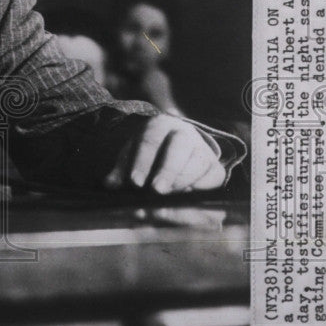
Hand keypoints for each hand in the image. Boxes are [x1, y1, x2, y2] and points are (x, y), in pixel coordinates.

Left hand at [103, 114, 225, 193]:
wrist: (177, 149)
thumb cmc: (149, 155)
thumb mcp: (133, 157)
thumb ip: (121, 170)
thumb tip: (109, 184)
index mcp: (159, 125)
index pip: (150, 140)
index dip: (142, 161)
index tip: (135, 182)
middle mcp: (184, 133)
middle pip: (178, 148)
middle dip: (167, 170)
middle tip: (156, 190)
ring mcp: (202, 149)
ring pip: (198, 162)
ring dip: (183, 182)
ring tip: (169, 198)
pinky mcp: (216, 167)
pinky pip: (213, 178)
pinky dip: (201, 189)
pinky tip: (188, 200)